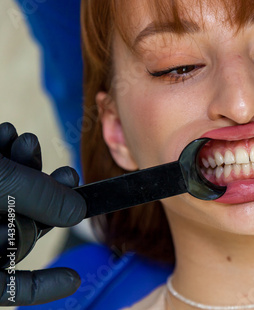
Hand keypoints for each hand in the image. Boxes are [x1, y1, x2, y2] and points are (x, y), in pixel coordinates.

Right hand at [0, 122, 85, 304]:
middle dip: (45, 199)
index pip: (5, 288)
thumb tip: (76, 212)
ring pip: (10, 200)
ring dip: (27, 169)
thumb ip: (38, 198)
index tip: (74, 280)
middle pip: (19, 230)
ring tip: (27, 141)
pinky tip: (6, 135)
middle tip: (68, 174)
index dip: (41, 287)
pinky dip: (4, 157)